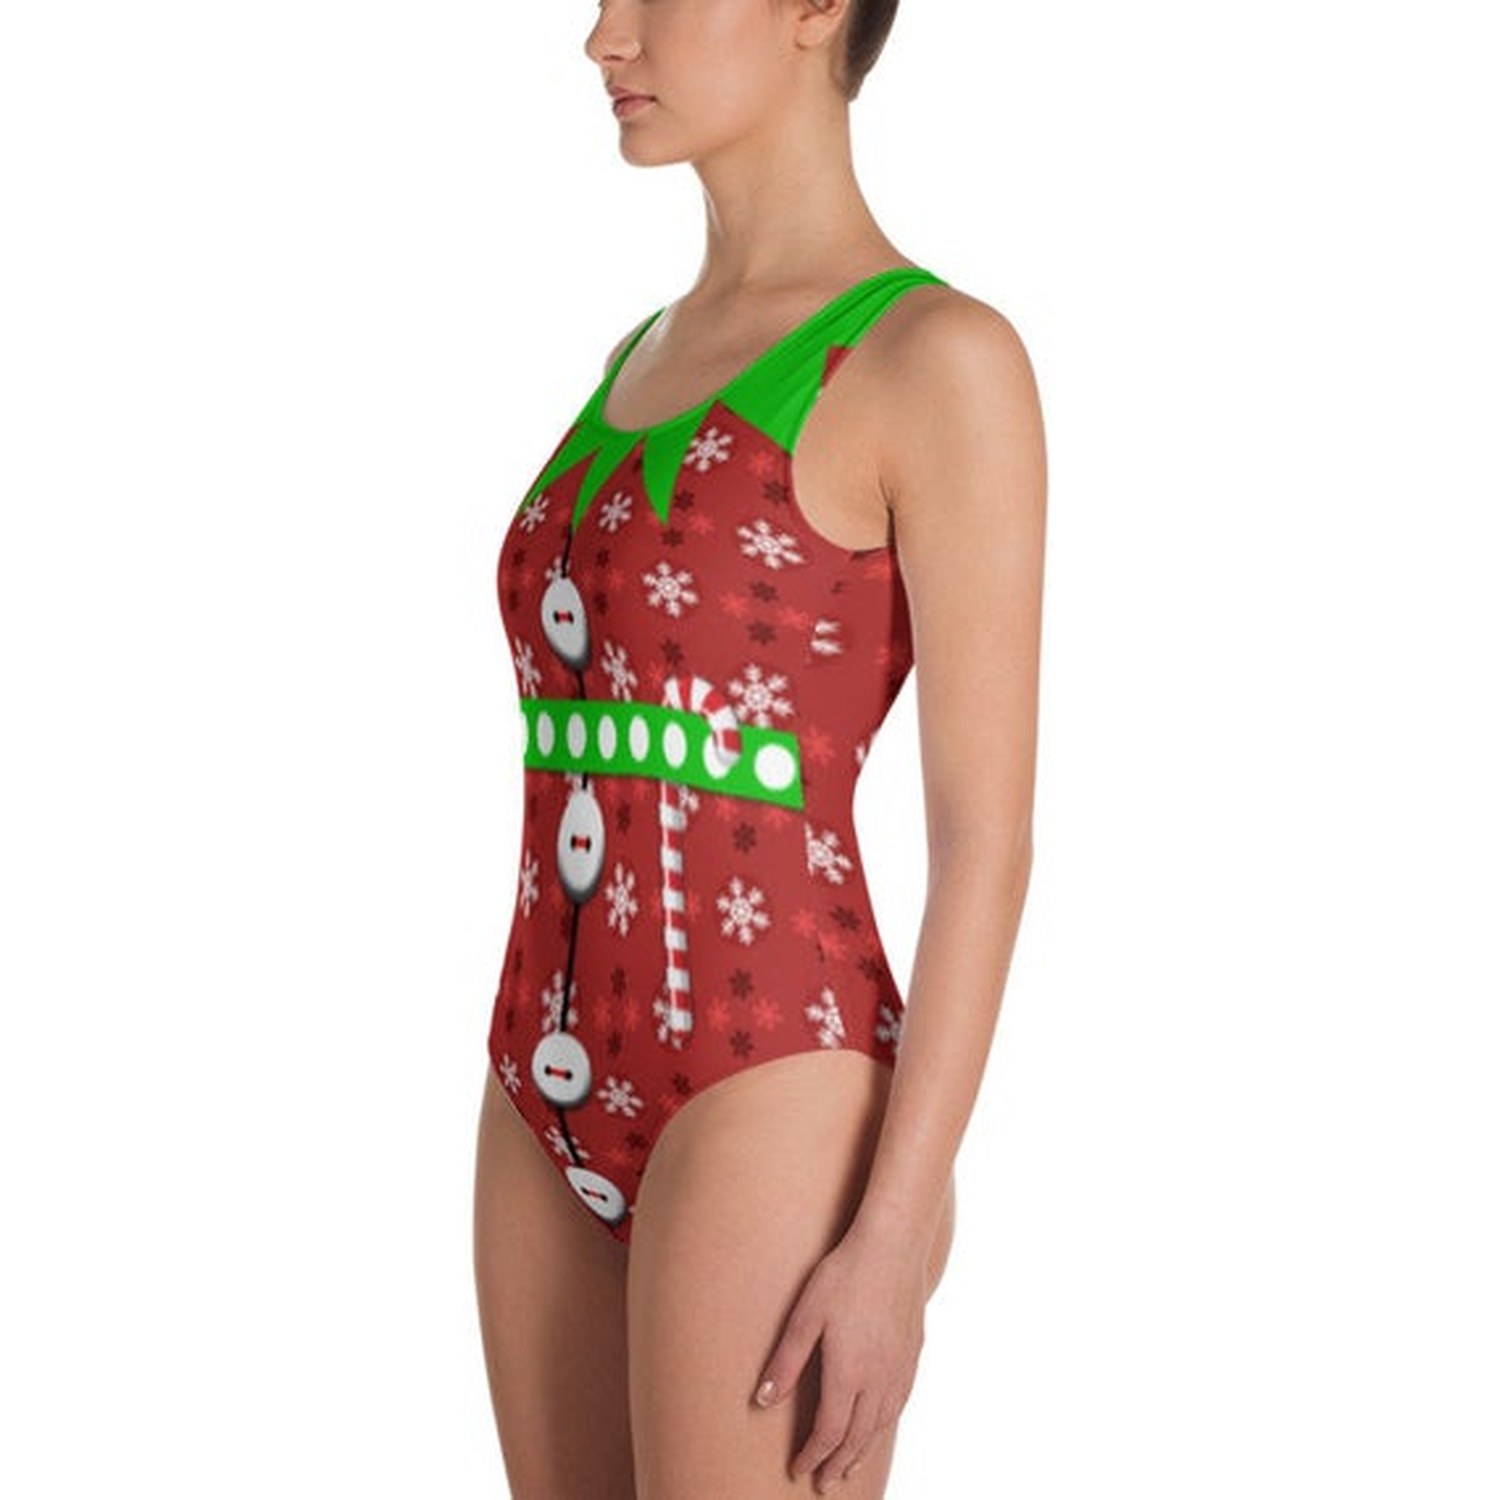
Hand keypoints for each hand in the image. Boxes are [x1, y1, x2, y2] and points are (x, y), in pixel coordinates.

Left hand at [751, 1225, 928, 1491]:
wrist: (893, 1245)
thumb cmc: (844, 1275)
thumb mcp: (805, 1315)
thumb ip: (785, 1362)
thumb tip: (761, 1401)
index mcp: (849, 1374)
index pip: (829, 1431)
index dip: (812, 1455)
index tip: (798, 1470)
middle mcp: (878, 1379)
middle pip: (857, 1437)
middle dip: (838, 1464)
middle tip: (824, 1484)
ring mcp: (899, 1368)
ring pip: (881, 1425)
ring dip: (862, 1451)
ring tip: (848, 1466)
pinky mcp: (912, 1353)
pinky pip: (899, 1403)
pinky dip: (884, 1425)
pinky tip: (878, 1424)